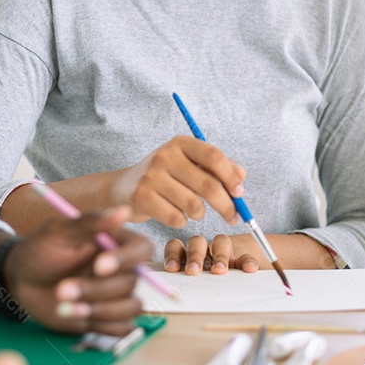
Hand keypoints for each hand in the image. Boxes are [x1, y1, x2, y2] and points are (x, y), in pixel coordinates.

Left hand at [5, 206, 151, 335]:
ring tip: (63, 307)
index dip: (126, 259)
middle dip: (95, 289)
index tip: (99, 266)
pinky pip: (122, 328)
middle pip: (130, 283)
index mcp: (116, 242)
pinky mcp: (108, 318)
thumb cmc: (41, 249)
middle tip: (62, 289)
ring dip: (98, 310)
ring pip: (130, 308)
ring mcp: (116, 295)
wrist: (22, 279)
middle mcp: (122, 269)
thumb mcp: (58, 232)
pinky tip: (75, 316)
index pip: (142, 249)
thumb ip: (90, 222)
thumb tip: (124, 211)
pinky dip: (100, 326)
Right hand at [107, 135, 245, 226]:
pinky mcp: (142, 197)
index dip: (230, 176)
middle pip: (208, 185)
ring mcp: (152, 176)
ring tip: (194, 210)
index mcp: (180, 143)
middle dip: (227, 205)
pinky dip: (182, 221)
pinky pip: (177, 218)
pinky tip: (175, 214)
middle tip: (233, 217)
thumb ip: (215, 167)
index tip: (240, 192)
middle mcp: (165, 156)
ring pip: (194, 205)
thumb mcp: (188, 164)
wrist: (123, 187)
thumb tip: (241, 176)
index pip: (213, 156)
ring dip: (200, 213)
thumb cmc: (164, 176)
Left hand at [163, 234, 263, 274]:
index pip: (176, 247)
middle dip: (194, 255)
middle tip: (193, 270)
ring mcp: (224, 252)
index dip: (172, 255)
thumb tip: (167, 293)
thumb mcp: (192, 283)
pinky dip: (247, 261)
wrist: (237, 269)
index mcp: (188, 255)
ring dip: (219, 256)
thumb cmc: (206, 280)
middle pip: (197, 242)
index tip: (171, 268)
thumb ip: (181, 283)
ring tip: (219, 271)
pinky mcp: (243, 257)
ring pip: (221, 242)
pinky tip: (249, 269)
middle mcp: (205, 250)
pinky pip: (245, 256)